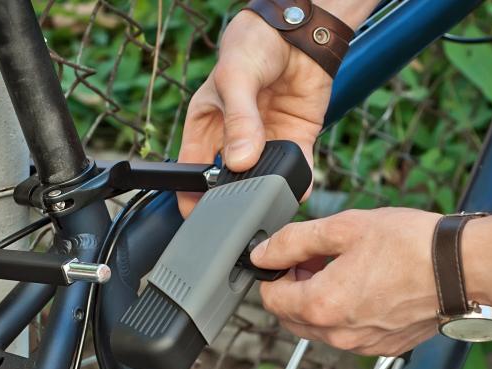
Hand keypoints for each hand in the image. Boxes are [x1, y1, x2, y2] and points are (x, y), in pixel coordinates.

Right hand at [177, 10, 331, 215]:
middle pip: (229, 180)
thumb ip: (238, 120)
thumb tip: (239, 160)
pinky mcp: (294, 138)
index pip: (193, 168)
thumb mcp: (234, 79)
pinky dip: (298, 178)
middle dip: (234, 196)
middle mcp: (233, 137)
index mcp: (206, 124)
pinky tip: (299, 185)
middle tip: (241, 209)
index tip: (199, 214)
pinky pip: (296, 166)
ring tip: (271, 196)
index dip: (192, 194)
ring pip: (264, 177)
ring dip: (268, 188)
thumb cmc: (253, 45)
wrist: (297, 30)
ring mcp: (265, 141)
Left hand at [249, 208, 445, 354]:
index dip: (273, 272)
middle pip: (292, 317)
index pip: (270, 298)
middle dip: (295, 288)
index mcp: (321, 306)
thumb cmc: (410, 244)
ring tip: (347, 267)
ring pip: (321, 328)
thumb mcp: (343, 228)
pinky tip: (369, 285)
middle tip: (317, 258)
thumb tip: (263, 254)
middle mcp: (339, 336)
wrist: (464, 268)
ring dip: (321, 300)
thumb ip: (294, 241)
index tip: (291, 254)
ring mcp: (363, 346)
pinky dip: (348, 313)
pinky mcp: (385, 348)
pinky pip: (351, 334)